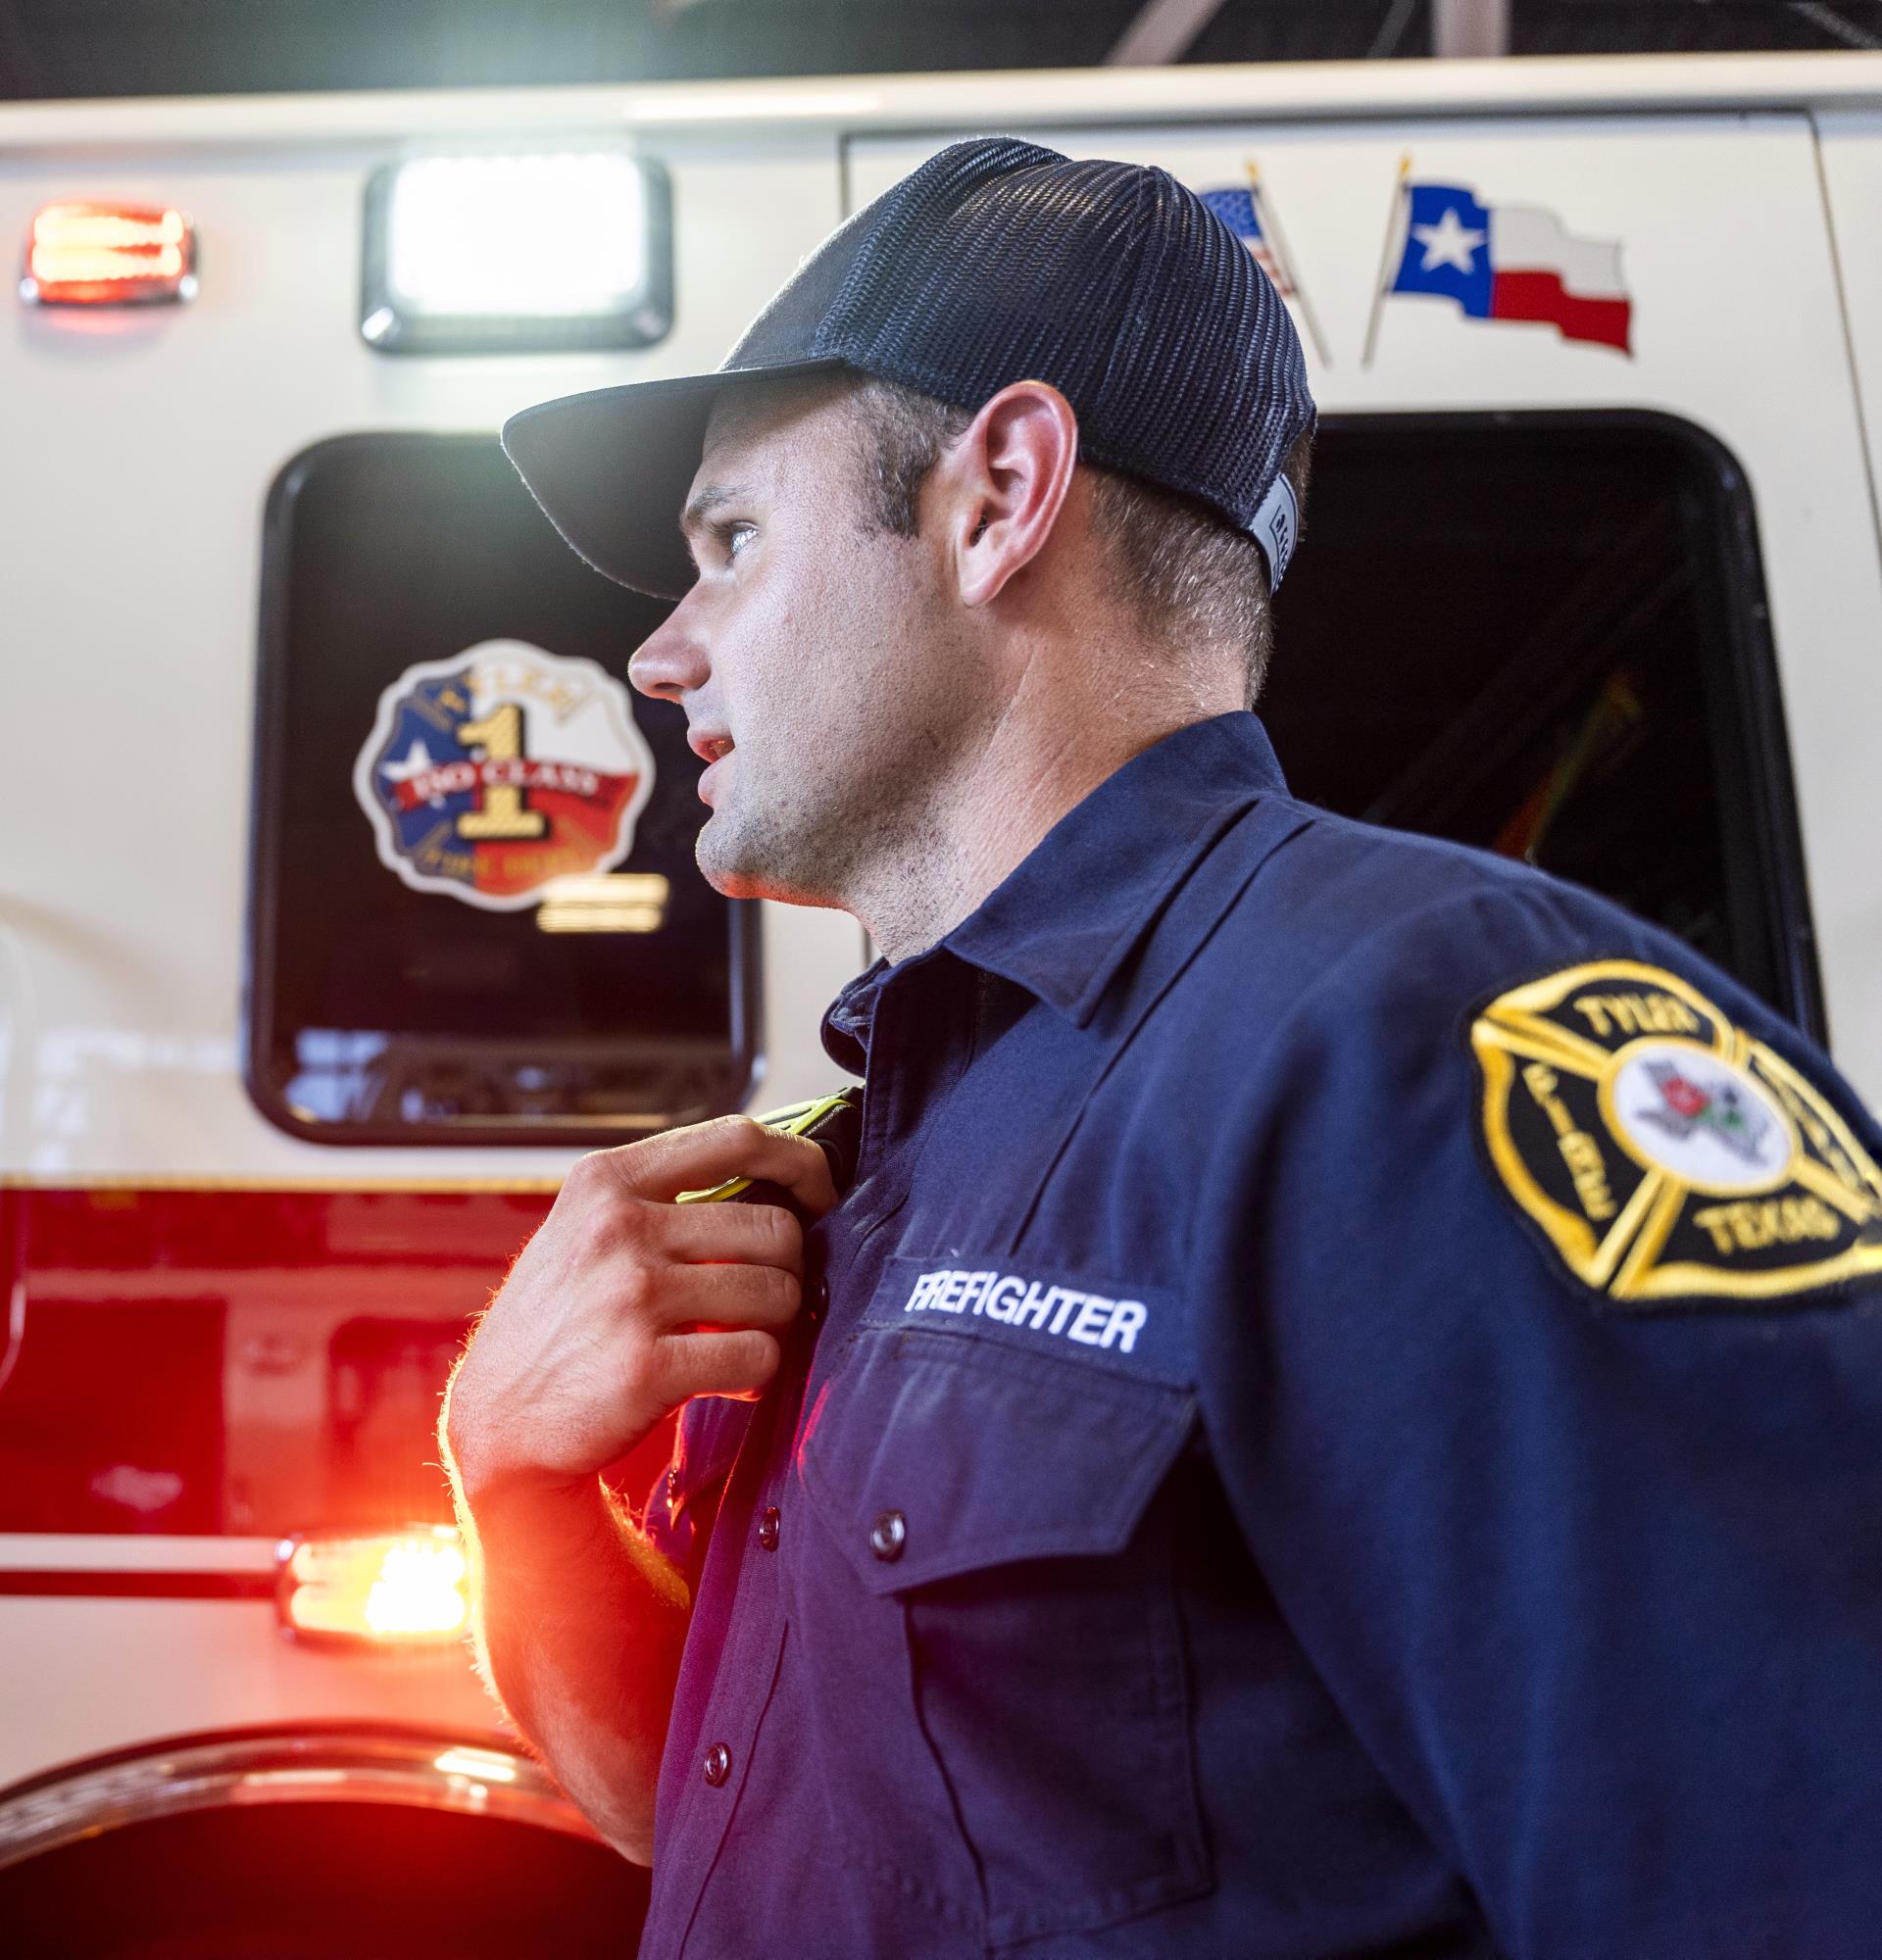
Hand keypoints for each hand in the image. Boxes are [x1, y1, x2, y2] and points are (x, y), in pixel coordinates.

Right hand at [442, 1115, 838, 1498]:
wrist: (497, 1422)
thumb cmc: (559, 1322)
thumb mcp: (583, 1231)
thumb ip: (662, 1199)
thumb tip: (778, 1184)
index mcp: (606, 1182)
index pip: (737, 1137)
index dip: (800, 1162)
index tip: (818, 1194)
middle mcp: (617, 1229)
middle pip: (776, 1228)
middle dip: (787, 1271)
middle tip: (761, 1301)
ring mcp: (630, 1297)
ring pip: (778, 1294)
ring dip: (774, 1326)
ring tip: (737, 1340)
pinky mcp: (645, 1367)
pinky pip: (758, 1358)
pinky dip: (757, 1375)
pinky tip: (728, 1381)